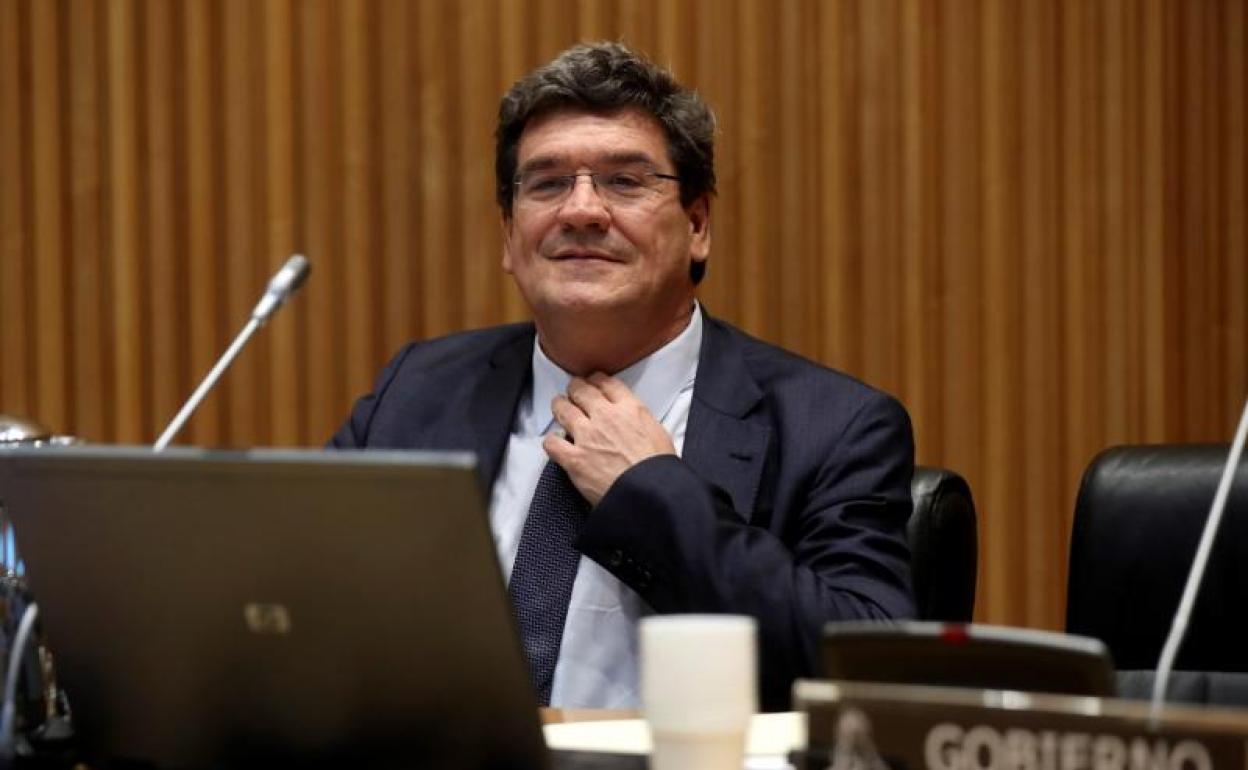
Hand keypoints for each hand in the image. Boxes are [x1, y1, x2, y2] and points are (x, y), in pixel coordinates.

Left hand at [544, 372, 675, 504]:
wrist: (649, 494)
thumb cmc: (658, 470)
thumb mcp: (659, 433)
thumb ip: (641, 421)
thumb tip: (635, 421)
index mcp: (630, 409)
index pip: (607, 383)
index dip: (597, 380)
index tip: (594, 382)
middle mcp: (605, 417)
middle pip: (581, 390)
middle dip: (576, 388)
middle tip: (574, 390)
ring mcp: (587, 437)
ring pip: (563, 409)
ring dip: (560, 406)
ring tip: (559, 406)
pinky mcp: (574, 459)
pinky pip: (552, 443)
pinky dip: (551, 441)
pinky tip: (555, 442)